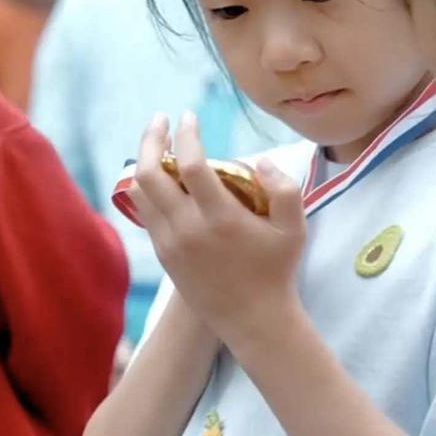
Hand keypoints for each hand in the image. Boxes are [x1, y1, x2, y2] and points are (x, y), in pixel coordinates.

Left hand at [131, 111, 306, 349]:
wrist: (252, 319)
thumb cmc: (276, 270)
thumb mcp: (295, 228)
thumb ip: (285, 188)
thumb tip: (259, 160)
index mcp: (220, 218)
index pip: (190, 164)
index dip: (186, 134)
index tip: (189, 116)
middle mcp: (187, 229)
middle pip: (150, 173)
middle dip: (152, 139)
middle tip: (161, 120)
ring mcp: (170, 243)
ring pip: (140, 192)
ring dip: (145, 161)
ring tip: (159, 143)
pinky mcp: (163, 254)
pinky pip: (144, 212)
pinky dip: (146, 187)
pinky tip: (158, 175)